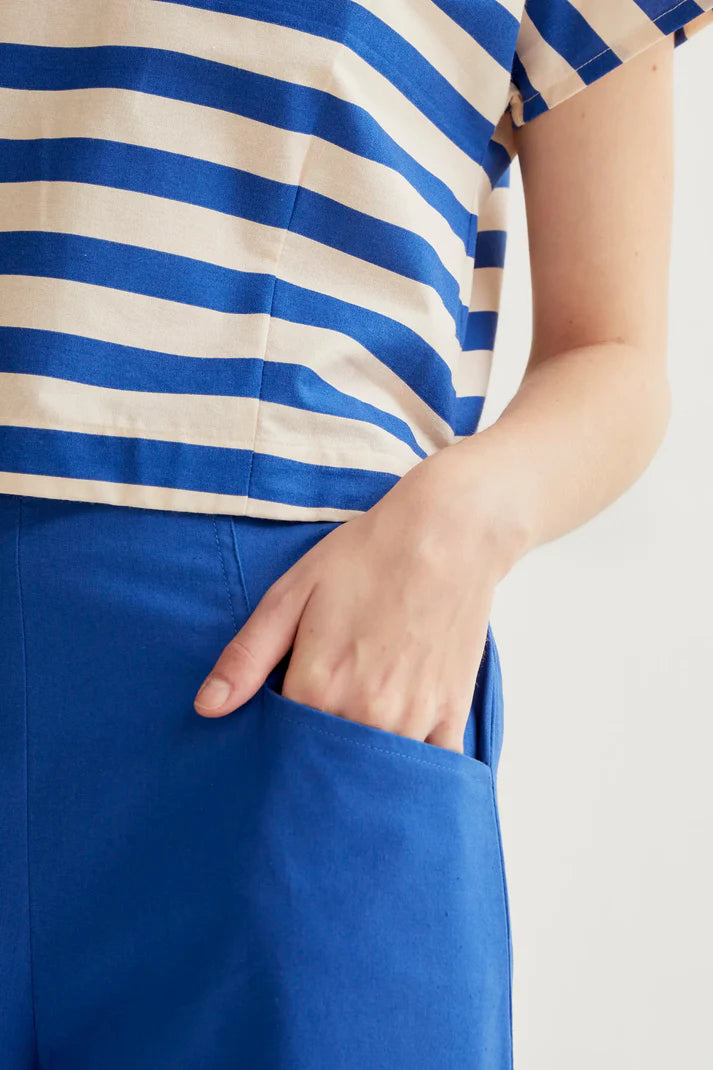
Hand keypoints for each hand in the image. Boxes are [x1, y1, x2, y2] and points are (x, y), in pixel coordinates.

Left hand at [193, 444, 523, 752]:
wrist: (447, 533)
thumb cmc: (365, 557)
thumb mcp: (291, 594)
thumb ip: (247, 656)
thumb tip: (205, 708)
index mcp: (319, 686)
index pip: (284, 747)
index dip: (275, 743)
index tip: (274, 738)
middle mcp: (366, 712)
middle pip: (330, 765)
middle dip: (317, 763)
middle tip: (314, 744)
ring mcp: (414, 717)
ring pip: (376, 772)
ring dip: (361, 769)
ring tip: (352, 745)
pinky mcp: (452, 712)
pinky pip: (431, 768)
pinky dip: (411, 771)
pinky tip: (398, 760)